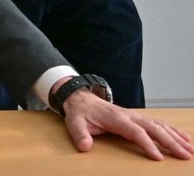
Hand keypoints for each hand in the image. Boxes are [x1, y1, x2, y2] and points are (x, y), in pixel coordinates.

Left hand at [60, 87, 193, 159]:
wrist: (80, 98)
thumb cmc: (79, 112)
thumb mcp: (74, 123)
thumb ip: (80, 135)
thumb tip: (84, 147)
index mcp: (116, 118)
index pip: (136, 132)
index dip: (147, 144)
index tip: (158, 158)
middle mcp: (130, 116)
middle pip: (154, 128)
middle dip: (171, 142)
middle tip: (185, 156)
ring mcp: (135, 116)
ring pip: (160, 125)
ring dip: (176, 137)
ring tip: (190, 150)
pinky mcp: (138, 118)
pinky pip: (159, 123)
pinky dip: (173, 131)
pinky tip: (184, 138)